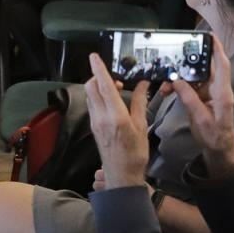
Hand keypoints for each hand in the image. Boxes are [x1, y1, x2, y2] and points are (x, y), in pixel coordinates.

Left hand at [85, 53, 151, 189]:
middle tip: (114, 77)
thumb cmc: (135, 153)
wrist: (122, 176)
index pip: (103, 85)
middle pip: (92, 87)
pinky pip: (92, 105)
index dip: (98, 68)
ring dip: (98, 87)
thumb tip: (143, 84)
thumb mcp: (142, 126)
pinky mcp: (93, 127)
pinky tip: (110, 102)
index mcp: (115, 115)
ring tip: (115, 89)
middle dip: (98, 76)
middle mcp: (101, 117)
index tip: (94, 56)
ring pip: (90, 95)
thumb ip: (139, 102)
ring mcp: (94, 122)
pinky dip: (98, 97)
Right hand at [168, 36, 233, 177]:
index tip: (210, 36)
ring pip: (193, 77)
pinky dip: (178, 87)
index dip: (217, 49)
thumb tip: (178, 82)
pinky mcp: (202, 98)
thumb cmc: (215, 138)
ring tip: (165, 84)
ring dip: (179, 78)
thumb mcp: (202, 120)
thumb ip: (190, 99)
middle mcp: (218, 90)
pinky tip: (167, 90)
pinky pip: (189, 87)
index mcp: (222, 93)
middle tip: (174, 57)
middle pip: (204, 67)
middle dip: (188, 62)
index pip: (222, 65)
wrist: (218, 152)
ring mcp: (210, 93)